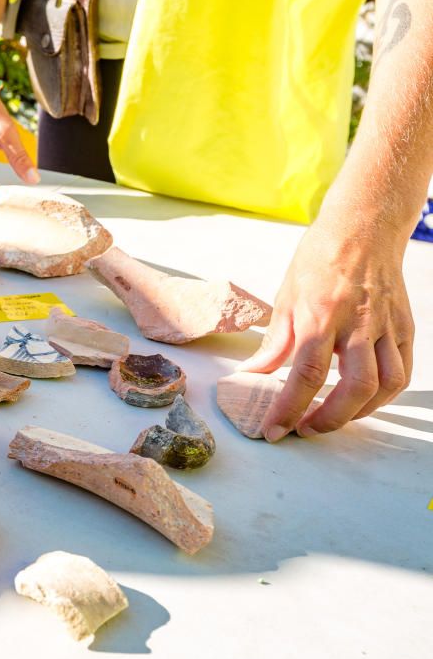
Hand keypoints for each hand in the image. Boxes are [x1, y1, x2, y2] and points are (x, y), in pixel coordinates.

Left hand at [236, 214, 414, 440]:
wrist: (364, 227)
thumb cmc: (319, 259)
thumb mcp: (286, 297)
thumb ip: (274, 342)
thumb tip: (254, 375)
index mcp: (321, 315)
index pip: (307, 374)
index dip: (290, 408)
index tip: (275, 431)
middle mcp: (357, 323)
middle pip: (354, 387)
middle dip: (328, 419)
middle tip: (304, 429)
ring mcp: (386, 326)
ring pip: (385, 385)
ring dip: (358, 413)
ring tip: (331, 418)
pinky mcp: (405, 327)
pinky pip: (402, 372)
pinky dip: (383, 396)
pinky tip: (361, 401)